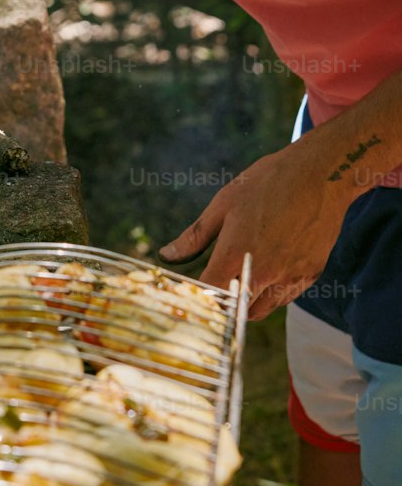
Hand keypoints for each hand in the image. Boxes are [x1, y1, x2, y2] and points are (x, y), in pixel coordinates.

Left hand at [158, 143, 349, 318]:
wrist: (319, 174)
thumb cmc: (267, 182)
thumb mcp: (224, 203)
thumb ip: (195, 236)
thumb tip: (167, 255)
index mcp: (237, 252)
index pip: (211, 295)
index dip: (199, 298)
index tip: (192, 292)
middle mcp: (265, 272)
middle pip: (236, 311)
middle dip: (223, 304)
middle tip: (216, 286)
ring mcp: (291, 277)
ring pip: (261, 309)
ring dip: (247, 302)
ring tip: (240, 276)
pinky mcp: (310, 276)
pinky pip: (284, 298)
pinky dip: (270, 293)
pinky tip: (266, 269)